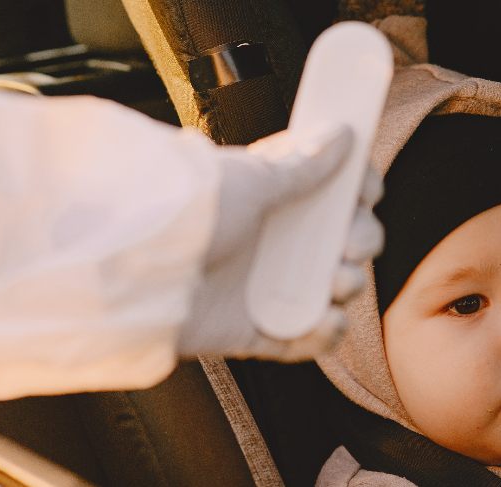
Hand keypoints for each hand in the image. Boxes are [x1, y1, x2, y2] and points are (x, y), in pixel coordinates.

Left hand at [180, 126, 383, 359]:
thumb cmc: (184, 214)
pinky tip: (323, 320)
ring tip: (333, 283)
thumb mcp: (249, 180)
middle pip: (342, 241)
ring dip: (347, 286)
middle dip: (360, 241)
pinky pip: (305, 339)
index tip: (366, 192)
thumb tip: (339, 135)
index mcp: (271, 195)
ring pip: (331, 289)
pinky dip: (323, 334)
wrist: (134, 272)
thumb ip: (299, 165)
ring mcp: (264, 285)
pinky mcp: (255, 329)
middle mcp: (271, 239)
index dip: (357, 191)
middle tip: (348, 245)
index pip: (331, 190)